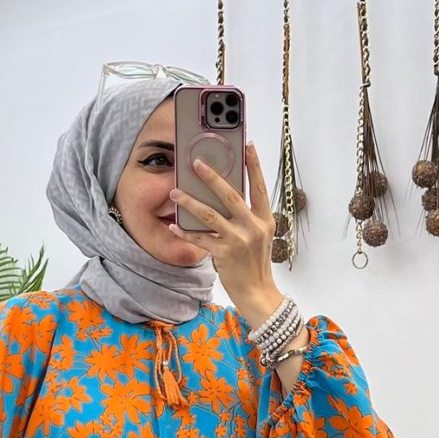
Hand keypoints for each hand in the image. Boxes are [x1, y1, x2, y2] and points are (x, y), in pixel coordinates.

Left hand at [170, 140, 277, 317]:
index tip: (248, 146)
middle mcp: (253, 227)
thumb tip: (225, 196)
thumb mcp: (259, 236)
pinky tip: (173, 225)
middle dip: (211, 177)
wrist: (257, 292)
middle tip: (196, 163)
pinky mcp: (224, 253)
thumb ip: (247, 217)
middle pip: (230, 195)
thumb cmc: (255, 262)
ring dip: (189, 202)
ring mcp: (238, 240)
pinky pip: (200, 238)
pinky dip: (185, 231)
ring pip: (209, 214)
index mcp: (265, 219)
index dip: (254, 166)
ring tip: (175, 192)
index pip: (260, 187)